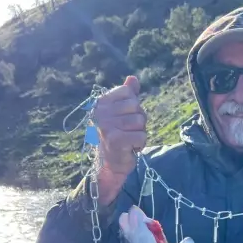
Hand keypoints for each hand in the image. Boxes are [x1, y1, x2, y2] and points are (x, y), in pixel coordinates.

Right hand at [94, 75, 146, 202]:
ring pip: (140, 122)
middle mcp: (101, 112)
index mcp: (101, 102)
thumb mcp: (121, 112)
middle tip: (126, 132)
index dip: (133, 107)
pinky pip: (141, 136)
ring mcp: (107, 126)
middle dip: (138, 122)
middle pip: (137, 107)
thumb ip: (127, 95)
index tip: (124, 118)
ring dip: (139, 133)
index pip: (129, 93)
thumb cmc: (116, 136)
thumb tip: (133, 78)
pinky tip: (129, 148)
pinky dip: (140, 144)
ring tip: (128, 140)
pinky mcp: (116, 139)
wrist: (109, 164)